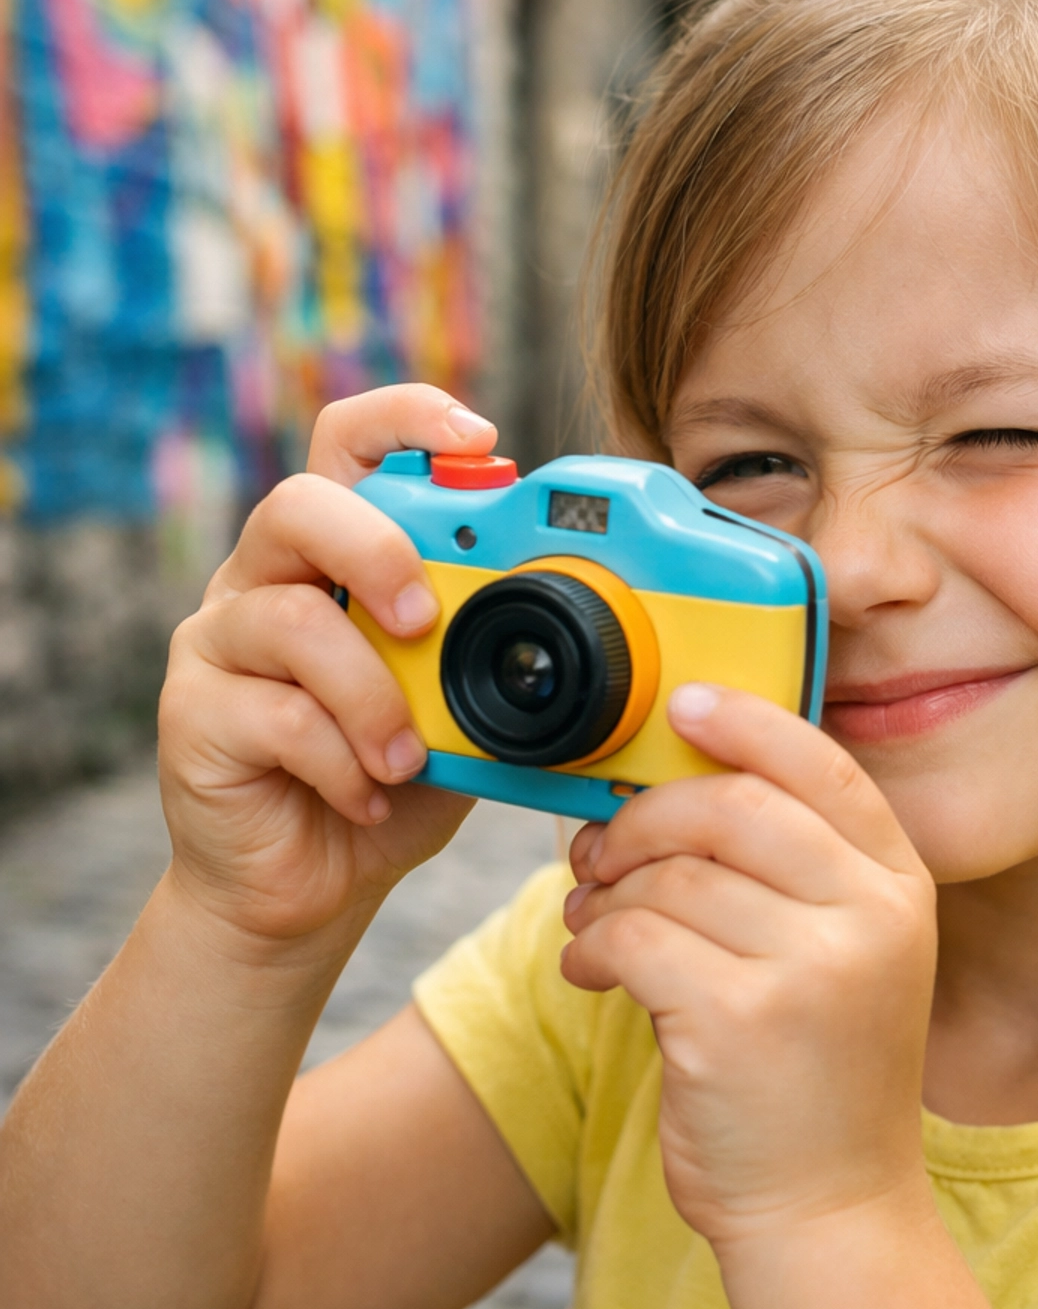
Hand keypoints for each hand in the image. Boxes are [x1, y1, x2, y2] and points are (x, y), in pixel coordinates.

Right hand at [158, 386, 490, 963]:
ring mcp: (218, 643)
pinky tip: (367, 795)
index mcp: (333, 554)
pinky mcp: (191, 715)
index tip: (477, 436)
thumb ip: (490, 651)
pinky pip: (275, 715)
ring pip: (289, 619)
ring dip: (370, 693)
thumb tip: (574, 615)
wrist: (307, 890)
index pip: (349, 444)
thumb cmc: (388, 782)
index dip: (406, 418)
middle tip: (425, 618)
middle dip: (376, 547)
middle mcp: (264, 579)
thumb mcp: (461, 707)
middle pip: (297, 504)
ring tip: (409, 756)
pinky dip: (340, 760)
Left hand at [560, 686, 937, 1249]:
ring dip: (609, 892)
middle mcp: (869, 918)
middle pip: (730, 807)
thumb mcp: (841, 956)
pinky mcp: (738, 1021)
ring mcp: (811, 969)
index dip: (746, 724)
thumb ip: (790, 869)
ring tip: (593, 924)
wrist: (826, 1213)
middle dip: (645, 818)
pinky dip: (595, 946)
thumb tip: (674, 778)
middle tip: (601, 849)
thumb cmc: (813, 1076)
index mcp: (901, 888)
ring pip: (671, 875)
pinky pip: (635, 937)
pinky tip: (592, 971)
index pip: (822, 767)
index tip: (684, 706)